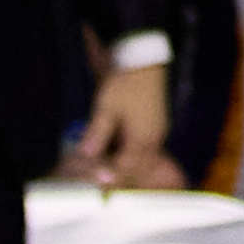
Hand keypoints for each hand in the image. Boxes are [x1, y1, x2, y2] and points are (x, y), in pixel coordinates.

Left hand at [77, 59, 171, 187]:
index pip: (125, 169)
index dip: (110, 179)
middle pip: (135, 167)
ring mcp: (156, 131)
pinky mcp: (155, 124)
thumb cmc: (125, 82)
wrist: (143, 58)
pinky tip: (116, 150)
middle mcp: (153, 139)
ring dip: (124, 164)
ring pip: (140, 158)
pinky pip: (143, 147)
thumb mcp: (106, 107)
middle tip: (99, 180)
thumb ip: (97, 133)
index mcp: (143, 139)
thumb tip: (86, 156)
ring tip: (105, 166)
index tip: (95, 185)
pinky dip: (130, 152)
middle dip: (119, 174)